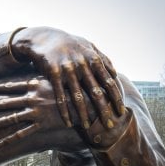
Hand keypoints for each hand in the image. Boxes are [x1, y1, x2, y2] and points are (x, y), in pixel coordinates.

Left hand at [0, 74, 129, 149]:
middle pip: (7, 101)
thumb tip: (39, 75)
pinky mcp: (42, 124)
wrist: (90, 103)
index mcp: (36, 83)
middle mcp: (33, 97)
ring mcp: (36, 111)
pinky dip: (10, 139)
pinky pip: (22, 133)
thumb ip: (47, 78)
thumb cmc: (76, 89)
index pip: (12, 85)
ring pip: (10, 117)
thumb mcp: (60, 79)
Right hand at [9, 27, 124, 129]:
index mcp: (93, 58)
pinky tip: (68, 122)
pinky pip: (60, 96)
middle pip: (96, 92)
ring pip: (77, 97)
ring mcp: (67, 69)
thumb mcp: (87, 46)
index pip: (109, 82)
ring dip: (83, 114)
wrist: (44, 38)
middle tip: (109, 125)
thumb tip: (115, 74)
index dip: (116, 98)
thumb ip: (102, 59)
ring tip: (87, 127)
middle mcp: (82, 64)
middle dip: (104, 110)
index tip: (120, 112)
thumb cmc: (69, 45)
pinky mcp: (53, 74)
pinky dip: (64, 111)